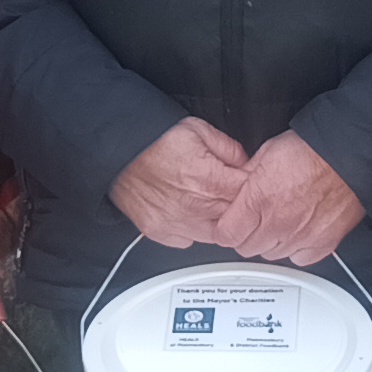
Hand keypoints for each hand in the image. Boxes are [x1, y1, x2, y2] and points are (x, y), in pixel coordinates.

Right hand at [111, 118, 250, 249]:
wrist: (117, 150)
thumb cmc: (153, 140)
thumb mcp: (197, 129)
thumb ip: (229, 148)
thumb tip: (246, 163)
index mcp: (209, 179)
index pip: (250, 196)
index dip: (254, 188)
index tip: (250, 182)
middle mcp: (195, 206)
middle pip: (236, 219)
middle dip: (239, 207)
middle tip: (230, 191)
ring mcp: (178, 223)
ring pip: (216, 235)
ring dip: (218, 221)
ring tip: (210, 202)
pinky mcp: (161, 231)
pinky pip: (188, 241)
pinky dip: (194, 230)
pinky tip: (192, 213)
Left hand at [214, 130, 365, 265]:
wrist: (348, 155)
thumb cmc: (311, 150)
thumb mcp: (266, 153)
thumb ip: (246, 176)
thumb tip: (233, 186)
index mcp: (258, 199)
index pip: (226, 234)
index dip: (224, 228)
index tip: (228, 223)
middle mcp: (278, 222)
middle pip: (246, 248)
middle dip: (245, 235)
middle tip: (254, 220)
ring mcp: (301, 236)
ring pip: (272, 254)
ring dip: (270, 242)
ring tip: (278, 222)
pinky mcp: (323, 243)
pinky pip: (300, 259)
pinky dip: (296, 249)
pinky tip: (297, 232)